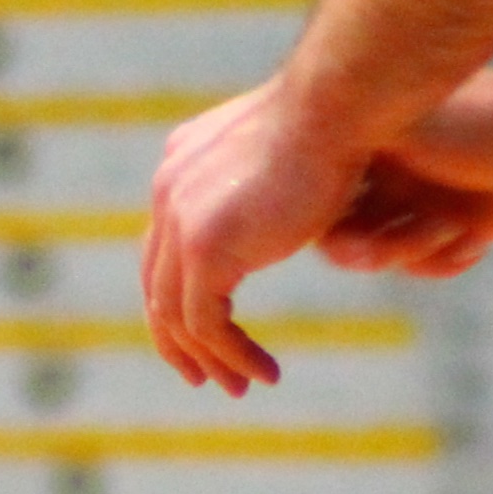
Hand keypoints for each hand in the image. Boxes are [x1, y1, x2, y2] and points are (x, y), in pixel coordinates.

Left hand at [144, 78, 375, 394]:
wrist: (334, 108)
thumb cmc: (335, 123)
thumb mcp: (288, 157)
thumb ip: (268, 187)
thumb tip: (282, 209)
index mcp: (180, 167)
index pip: (164, 249)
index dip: (181, 298)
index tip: (210, 337)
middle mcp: (168, 190)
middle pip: (157, 285)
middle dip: (181, 340)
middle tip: (212, 378)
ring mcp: (180, 220)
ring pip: (176, 315)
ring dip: (210, 359)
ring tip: (242, 385)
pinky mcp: (205, 250)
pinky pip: (205, 324)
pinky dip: (231, 356)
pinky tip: (263, 373)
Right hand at [316, 49, 492, 277]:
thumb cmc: (482, 117)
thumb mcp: (405, 120)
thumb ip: (350, 132)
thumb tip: (298, 141)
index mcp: (369, 136)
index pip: (317, 193)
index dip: (325, 219)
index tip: (343, 227)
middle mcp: (389, 169)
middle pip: (346, 229)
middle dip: (367, 244)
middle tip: (385, 245)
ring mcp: (424, 198)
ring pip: (387, 251)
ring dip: (413, 251)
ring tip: (447, 230)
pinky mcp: (462, 223)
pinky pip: (428, 262)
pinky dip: (443, 260)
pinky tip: (474, 238)